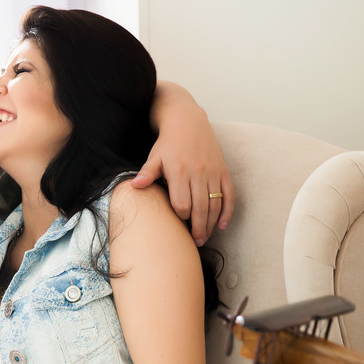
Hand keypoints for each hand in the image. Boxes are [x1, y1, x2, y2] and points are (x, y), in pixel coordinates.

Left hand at [132, 97, 233, 245]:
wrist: (188, 122)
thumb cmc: (168, 143)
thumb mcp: (155, 157)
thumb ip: (147, 173)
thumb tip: (134, 186)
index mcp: (179, 172)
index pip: (182, 204)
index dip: (180, 217)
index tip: (178, 224)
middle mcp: (198, 173)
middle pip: (200, 209)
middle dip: (198, 229)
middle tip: (195, 242)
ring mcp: (212, 172)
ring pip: (215, 204)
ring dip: (211, 224)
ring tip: (205, 237)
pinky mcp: (223, 171)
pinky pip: (229, 195)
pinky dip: (227, 211)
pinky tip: (222, 224)